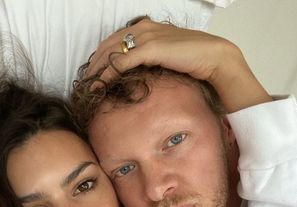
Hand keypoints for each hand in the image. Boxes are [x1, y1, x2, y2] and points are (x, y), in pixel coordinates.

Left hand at [86, 18, 271, 112]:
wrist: (214, 57)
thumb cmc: (194, 60)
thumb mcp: (166, 57)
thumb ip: (150, 61)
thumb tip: (139, 76)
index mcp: (145, 28)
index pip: (114, 41)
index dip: (100, 59)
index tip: (92, 75)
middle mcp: (142, 29)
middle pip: (107, 46)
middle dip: (92, 65)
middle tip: (83, 83)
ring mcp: (145, 37)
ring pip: (110, 54)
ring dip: (95, 71)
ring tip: (87, 88)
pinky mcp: (150, 49)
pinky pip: (120, 63)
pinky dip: (106, 75)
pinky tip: (98, 87)